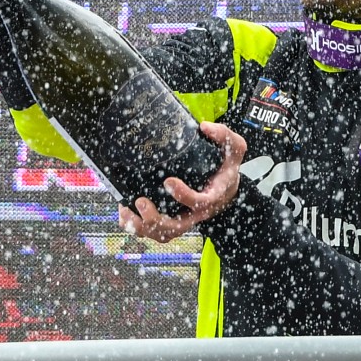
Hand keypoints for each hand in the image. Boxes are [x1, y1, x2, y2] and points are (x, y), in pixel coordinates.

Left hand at [118, 123, 247, 241]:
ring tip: (127, 209)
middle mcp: (196, 213)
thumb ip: (224, 136)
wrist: (225, 188)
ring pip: (163, 234)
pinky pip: (152, 231)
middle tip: (141, 201)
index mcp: (212, 196)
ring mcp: (182, 218)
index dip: (184, 196)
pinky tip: (125, 211)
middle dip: (155, 219)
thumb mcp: (234, 149)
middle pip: (176, 227)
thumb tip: (204, 127)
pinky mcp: (170, 220)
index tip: (168, 181)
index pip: (201, 202)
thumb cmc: (225, 168)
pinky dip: (136, 225)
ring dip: (142, 226)